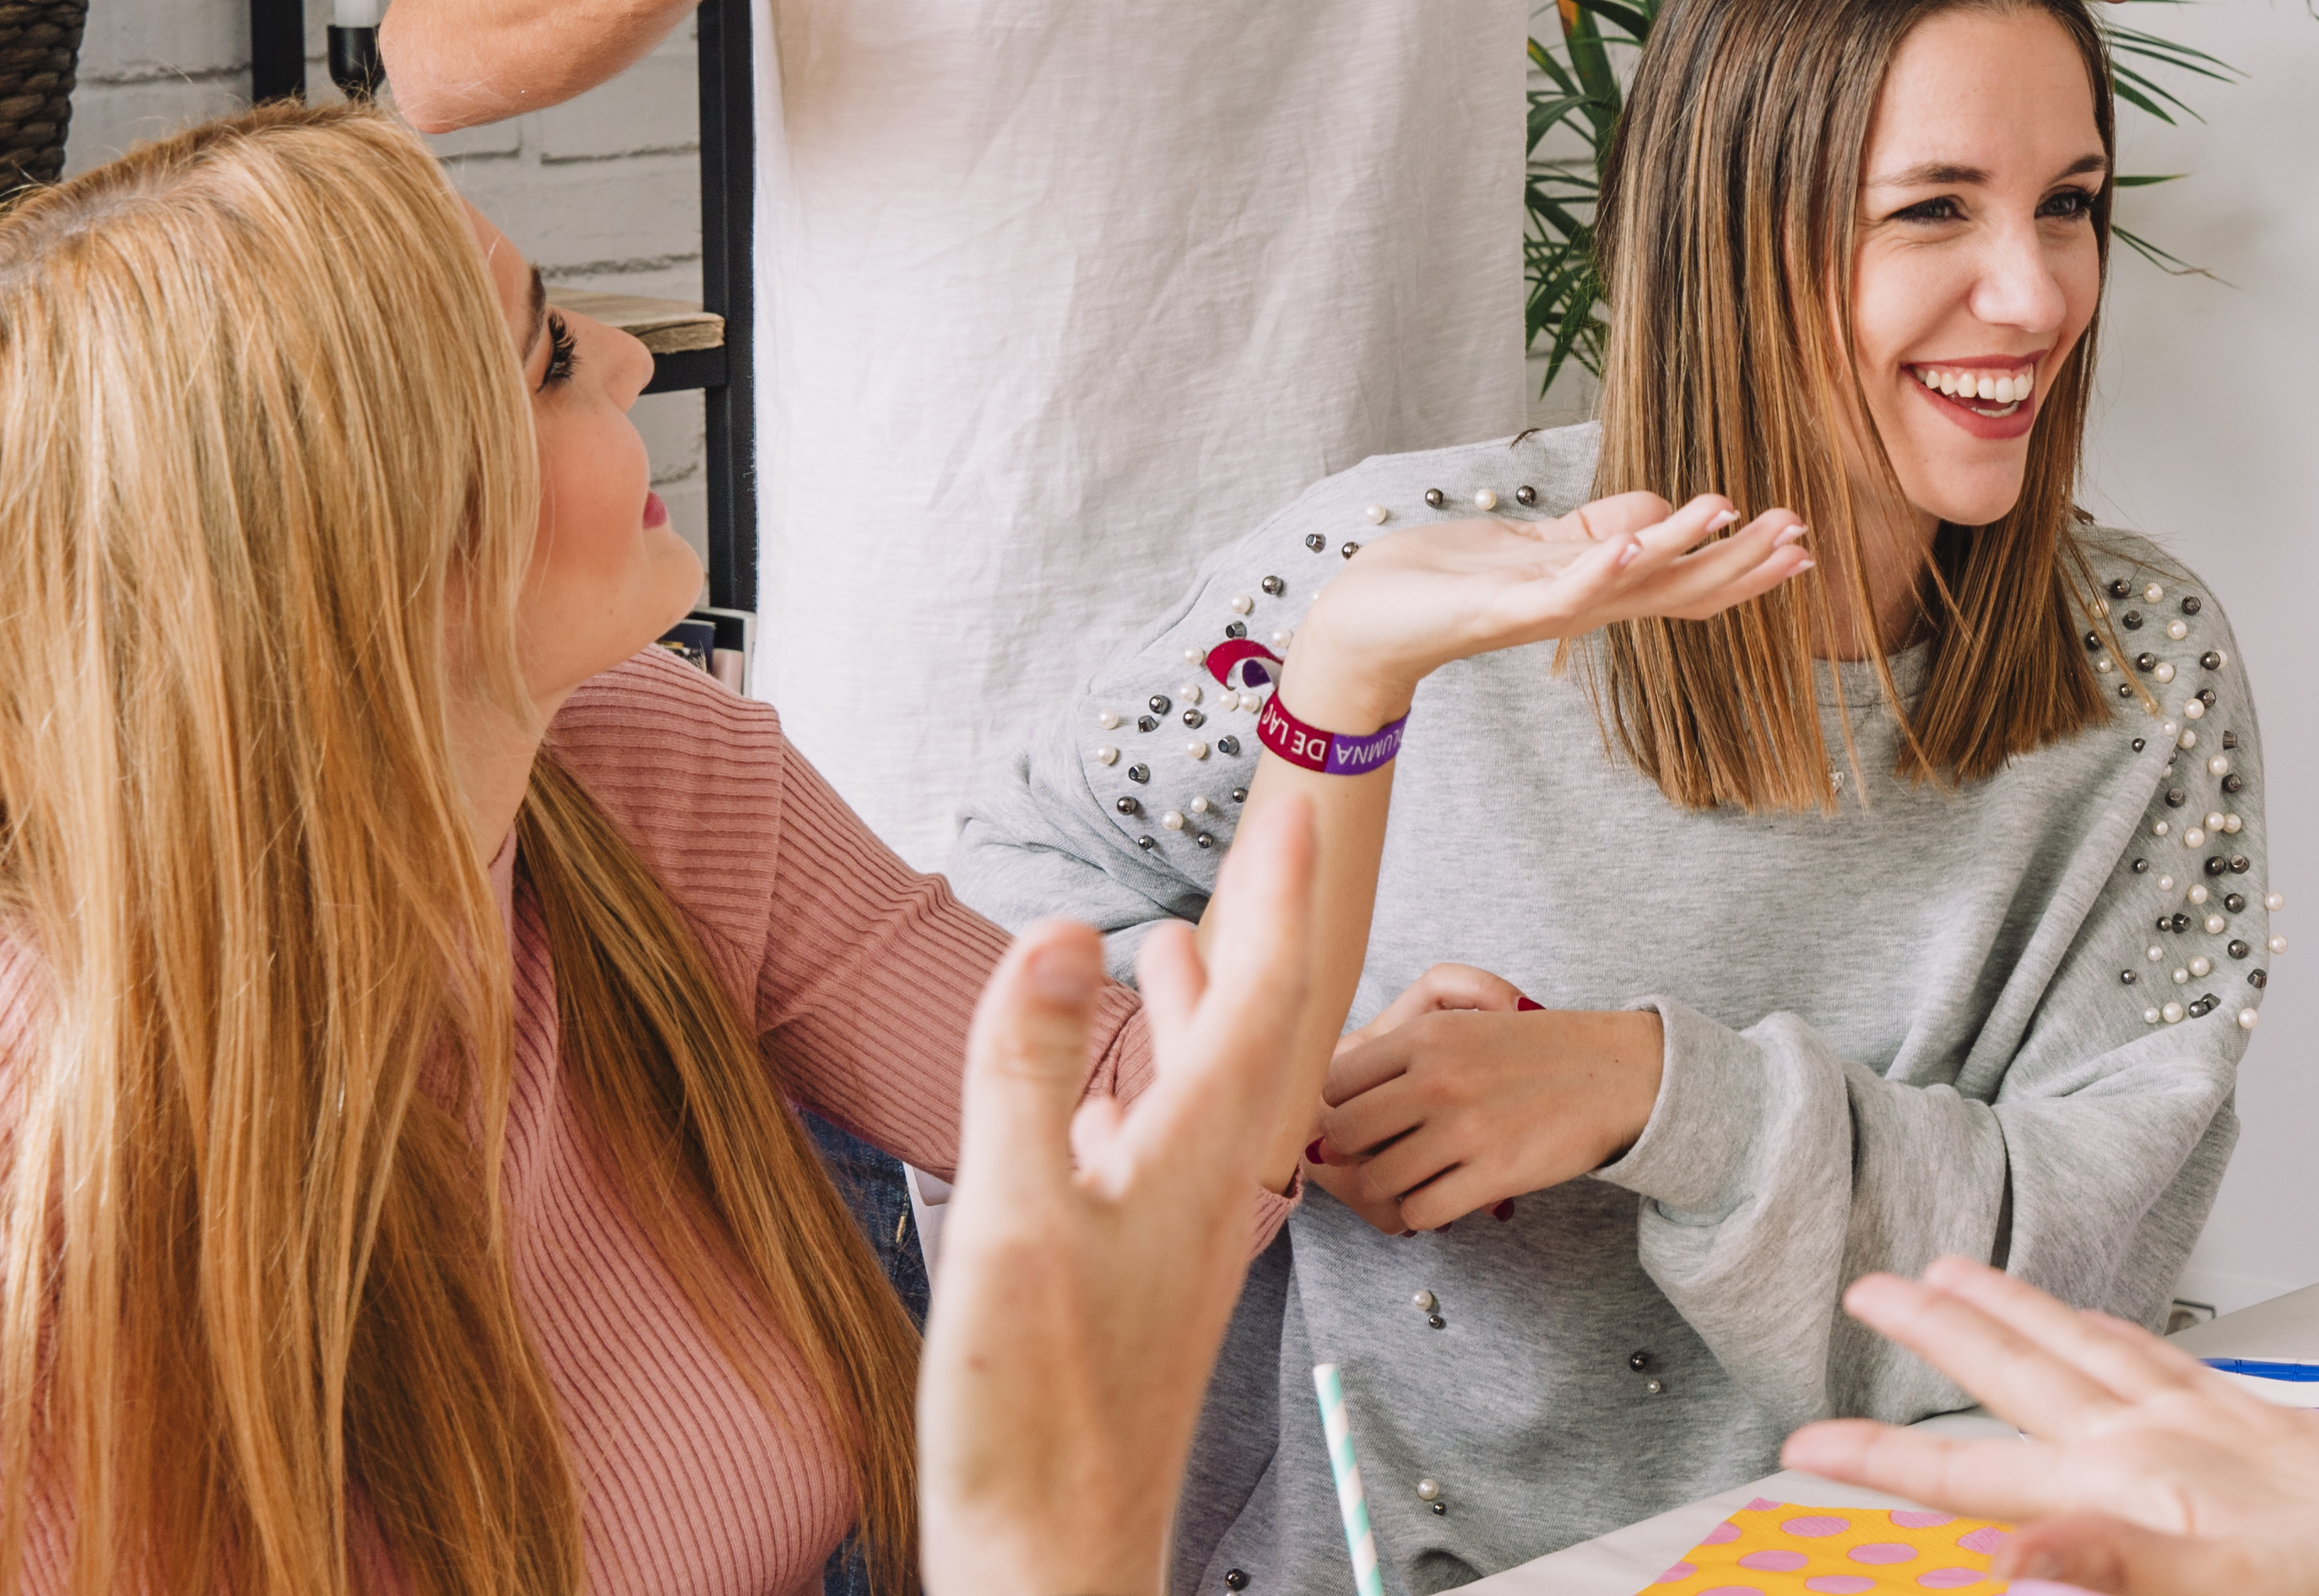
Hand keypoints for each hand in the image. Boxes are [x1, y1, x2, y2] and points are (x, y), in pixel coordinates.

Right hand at [919, 766, 1334, 1593]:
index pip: (1274, 987)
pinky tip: (1115, 1090)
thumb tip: (1068, 931)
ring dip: (1211, 1003)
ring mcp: (1186, 1227)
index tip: (1304, 798)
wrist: (1059, 1553)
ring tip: (1180, 934)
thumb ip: (1033, 1072)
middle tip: (1274, 834)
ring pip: (1219, 1086)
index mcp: (1203, 1156)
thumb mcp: (1014, 1221)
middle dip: (1268, 925)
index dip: (1285, 886)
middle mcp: (1218, 1180)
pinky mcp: (1149, 1272)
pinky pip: (1177, 1143)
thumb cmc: (1038, 1411)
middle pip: (1266, 1022)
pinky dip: (1160, 1085)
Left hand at [1280, 488, 1810, 731]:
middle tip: (1798, 536)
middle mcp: (1580, 607)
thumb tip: (1661, 510)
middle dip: (1738, 562)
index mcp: (1593, 590)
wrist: (1365, 622)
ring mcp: (1543, 609)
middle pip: (1677, 589)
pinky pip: (1559, 591)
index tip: (1801, 542)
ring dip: (1684, 551)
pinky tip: (1632, 545)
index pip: (1683, 581)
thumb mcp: (1538, 546)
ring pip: (1631, 584)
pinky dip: (1598, 570)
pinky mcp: (1499, 606)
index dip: (1742, 565)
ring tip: (1732, 513)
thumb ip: (1598, 530)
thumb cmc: (1443, 581)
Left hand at [1311, 962, 1667, 1233]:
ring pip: (1378, 1180)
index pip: (1333, 1082)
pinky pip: (1420, 1212)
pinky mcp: (1493, 1173)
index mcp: (1428, 1033)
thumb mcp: (1466, 1027)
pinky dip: (1424, 1213)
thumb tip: (1330, 1127)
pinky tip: (1446, 1195)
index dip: (1340, 1108)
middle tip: (1384, 1156)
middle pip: (1344, 1134)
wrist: (1618, 1073)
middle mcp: (1437, 1077)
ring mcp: (1464, 1127)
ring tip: (1418, 1179)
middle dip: (1356, 1153)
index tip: (1363, 1121)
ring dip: (1390, 1189)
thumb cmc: (1537, 1052)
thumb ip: (1399, 1061)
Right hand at [1782, 1259, 2318, 1595]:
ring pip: (2078, 1343)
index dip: (1882, 1461)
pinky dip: (2101, 1328)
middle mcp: (2153, 1435)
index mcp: (2127, 1485)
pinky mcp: (2246, 1410)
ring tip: (1952, 1272)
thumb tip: (2012, 1557)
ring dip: (2009, 1307)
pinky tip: (2092, 1327)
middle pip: (2017, 1370)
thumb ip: (2111, 1571)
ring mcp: (2200, 1414)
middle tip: (1866, 1290)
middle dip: (1936, 1331)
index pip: (1972, 1474)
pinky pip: (2150, 1350)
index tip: (1806, 1448)